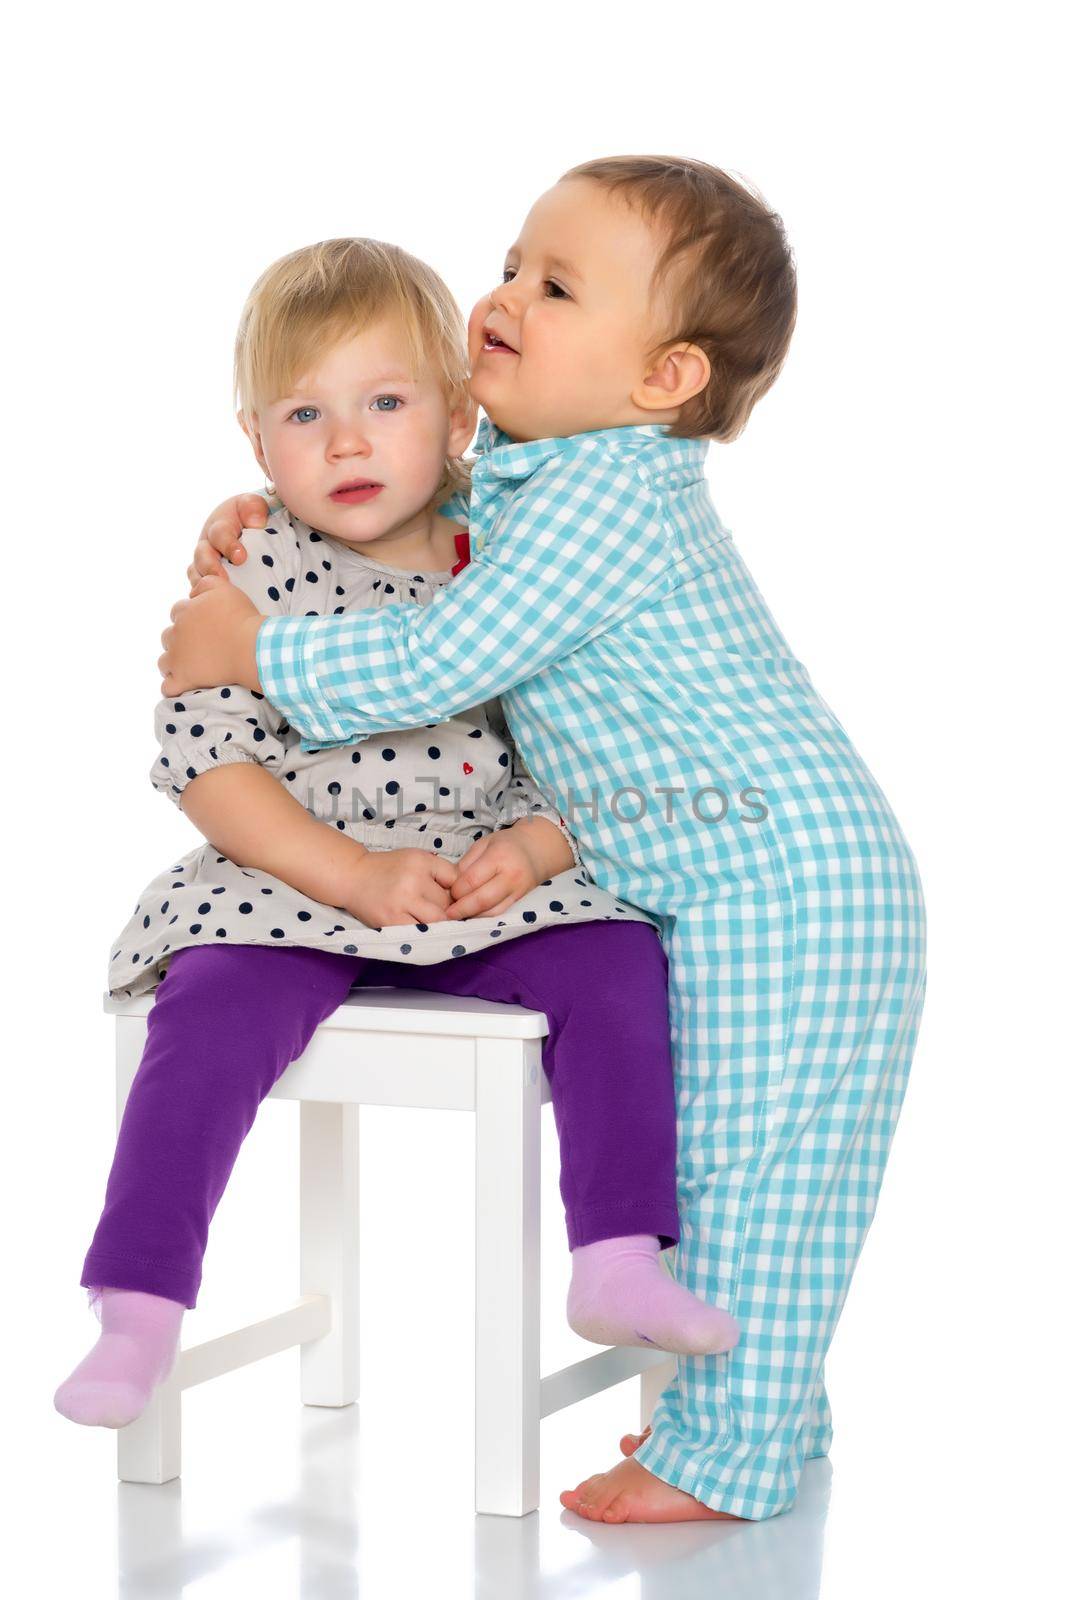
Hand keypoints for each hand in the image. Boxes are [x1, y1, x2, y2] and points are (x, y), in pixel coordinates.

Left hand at [159, 573, 263, 696]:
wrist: (250, 647)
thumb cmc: (241, 618)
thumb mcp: (224, 589)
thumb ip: (204, 584)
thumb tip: (192, 592)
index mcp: (184, 612)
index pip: (178, 612)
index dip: (191, 618)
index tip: (205, 625)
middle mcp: (176, 634)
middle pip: (168, 637)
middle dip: (180, 641)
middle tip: (201, 646)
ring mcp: (177, 658)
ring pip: (164, 662)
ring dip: (175, 663)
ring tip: (193, 667)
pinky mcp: (184, 679)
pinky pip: (168, 687)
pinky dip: (174, 687)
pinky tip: (185, 686)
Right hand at [187, 492, 271, 588]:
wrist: (248, 530)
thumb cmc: (251, 516)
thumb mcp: (254, 506)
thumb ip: (253, 507)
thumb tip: (256, 522)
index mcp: (219, 526)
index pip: (220, 533)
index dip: (228, 545)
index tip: (240, 557)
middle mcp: (208, 544)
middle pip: (202, 556)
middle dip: (210, 567)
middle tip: (222, 578)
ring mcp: (205, 562)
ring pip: (196, 573)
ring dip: (204, 584)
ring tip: (216, 594)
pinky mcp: (207, 578)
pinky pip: (199, 588)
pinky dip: (204, 595)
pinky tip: (215, 604)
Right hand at [340, 848, 459, 927]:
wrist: (353, 876)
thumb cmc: (388, 869)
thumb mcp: (415, 859)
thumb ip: (439, 872)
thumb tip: (465, 897)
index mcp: (421, 861)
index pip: (456, 879)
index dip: (457, 890)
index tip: (451, 896)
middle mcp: (412, 879)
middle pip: (448, 902)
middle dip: (448, 908)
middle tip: (439, 910)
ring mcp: (402, 901)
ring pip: (438, 919)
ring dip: (438, 923)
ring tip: (431, 920)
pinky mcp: (391, 921)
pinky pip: (420, 933)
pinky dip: (425, 934)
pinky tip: (423, 930)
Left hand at [445, 824, 549, 919]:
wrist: (538, 850)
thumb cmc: (506, 844)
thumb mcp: (483, 843)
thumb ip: (466, 863)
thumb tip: (450, 884)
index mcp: (498, 856)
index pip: (472, 880)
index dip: (456, 889)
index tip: (448, 891)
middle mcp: (510, 876)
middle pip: (481, 899)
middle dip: (461, 907)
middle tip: (447, 911)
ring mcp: (517, 890)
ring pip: (490, 911)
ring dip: (471, 915)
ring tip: (456, 915)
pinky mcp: (519, 900)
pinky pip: (498, 913)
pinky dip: (483, 916)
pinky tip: (471, 914)